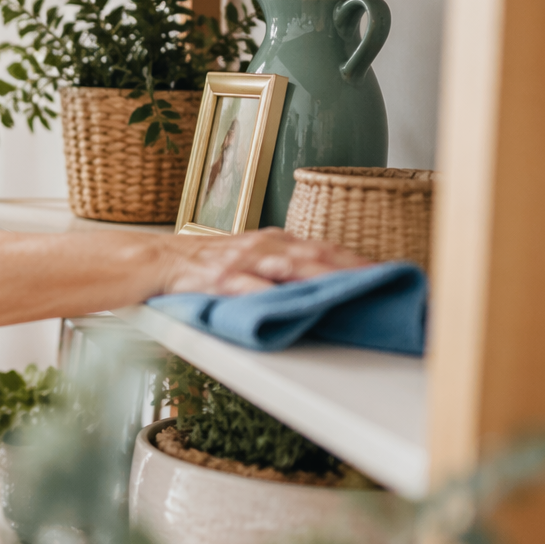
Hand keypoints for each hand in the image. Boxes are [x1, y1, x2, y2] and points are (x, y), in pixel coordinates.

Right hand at [157, 227, 368, 296]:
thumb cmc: (206, 263)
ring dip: (322, 276)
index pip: (325, 247)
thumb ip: (284, 266)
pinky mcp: (219, 279)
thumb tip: (326, 285)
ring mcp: (242, 261)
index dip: (358, 260)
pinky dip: (271, 294)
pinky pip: (249, 286)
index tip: (390, 272)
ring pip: (289, 266)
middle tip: (383, 281)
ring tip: (350, 288)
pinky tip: (289, 303)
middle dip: (351, 268)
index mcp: (274, 240)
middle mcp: (263, 245)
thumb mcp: (250, 257)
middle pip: (316, 255)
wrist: (155, 258)